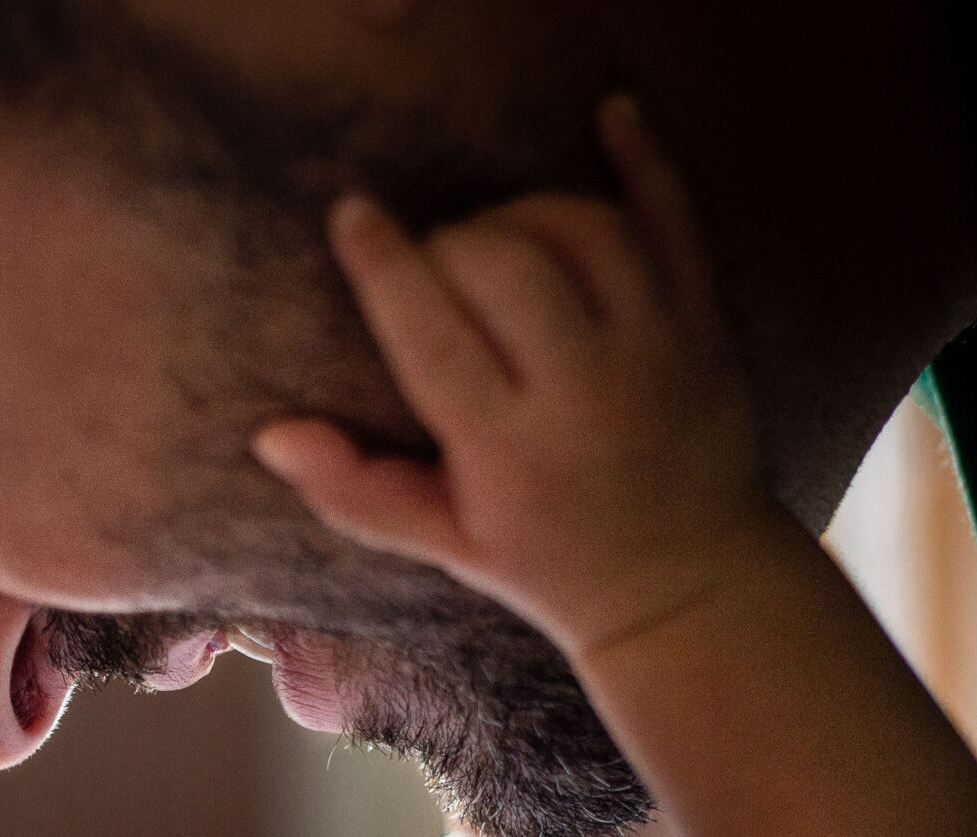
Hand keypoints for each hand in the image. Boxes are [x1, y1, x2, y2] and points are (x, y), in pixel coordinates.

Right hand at [254, 96, 774, 660]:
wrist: (685, 583)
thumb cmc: (547, 559)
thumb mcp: (444, 541)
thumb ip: (357, 490)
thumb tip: (272, 436)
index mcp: (510, 452)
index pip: (432, 331)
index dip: (385, 263)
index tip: (353, 213)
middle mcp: (587, 394)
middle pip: (503, 263)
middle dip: (452, 245)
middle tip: (436, 268)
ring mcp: (656, 352)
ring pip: (582, 229)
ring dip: (524, 212)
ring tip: (497, 238)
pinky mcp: (704, 325)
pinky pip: (676, 222)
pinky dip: (645, 160)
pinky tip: (612, 113)